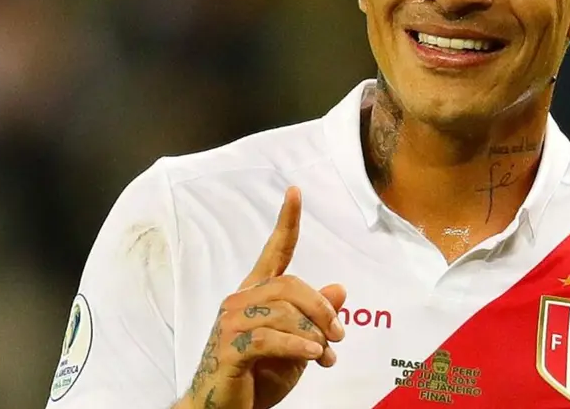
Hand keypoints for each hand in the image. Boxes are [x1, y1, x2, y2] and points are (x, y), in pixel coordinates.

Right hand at [177, 187, 346, 408]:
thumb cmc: (258, 378)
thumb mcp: (298, 345)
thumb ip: (315, 318)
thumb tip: (340, 288)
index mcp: (255, 294)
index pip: (274, 251)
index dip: (287, 221)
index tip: (295, 191)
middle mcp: (239, 301)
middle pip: (291, 285)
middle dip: (322, 309)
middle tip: (340, 336)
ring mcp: (230, 323)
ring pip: (285, 312)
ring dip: (315, 336)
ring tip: (326, 357)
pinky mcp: (229, 348)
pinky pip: (272, 338)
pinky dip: (299, 346)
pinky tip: (313, 356)